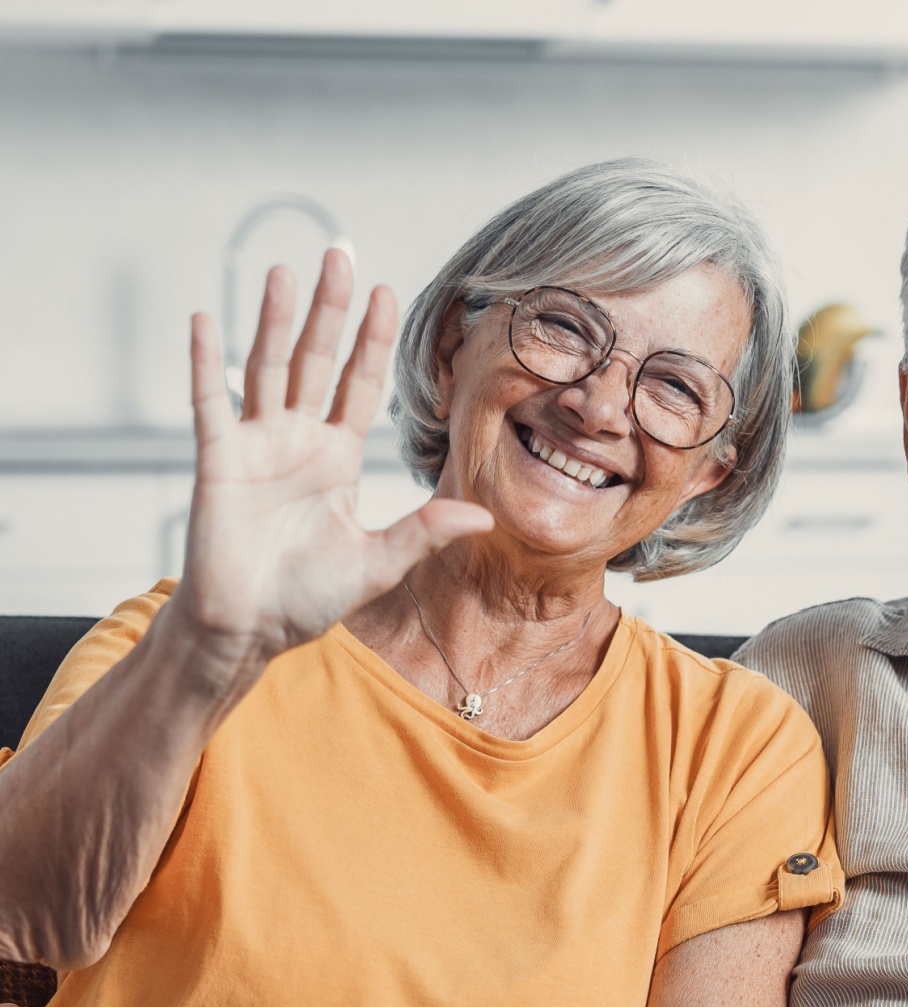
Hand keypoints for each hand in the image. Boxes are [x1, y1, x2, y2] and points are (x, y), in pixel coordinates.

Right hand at [177, 249, 492, 666]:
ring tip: (285, 270)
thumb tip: (483, 516)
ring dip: (274, 319)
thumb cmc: (306, 598)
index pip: (360, 385)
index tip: (388, 293)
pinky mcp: (216, 462)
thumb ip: (422, 533)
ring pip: (266, 368)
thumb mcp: (376, 563)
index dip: (373, 341)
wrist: (248, 631)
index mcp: (337, 457)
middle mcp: (298, 441)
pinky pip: (209, 403)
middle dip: (330, 309)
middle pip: (316, 360)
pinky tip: (203, 320)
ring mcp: (255, 446)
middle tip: (340, 254)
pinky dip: (204, 363)